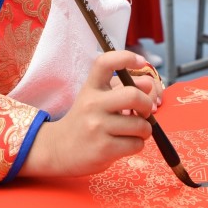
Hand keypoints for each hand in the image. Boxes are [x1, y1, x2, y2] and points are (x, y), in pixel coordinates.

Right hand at [19, 50, 153, 178]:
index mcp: (91, 87)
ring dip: (144, 130)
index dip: (126, 57)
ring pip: (140, 125)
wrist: (58, 149)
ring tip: (132, 131)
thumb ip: (121, 89)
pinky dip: (137, 144)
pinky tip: (124, 144)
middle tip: (144, 111)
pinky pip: (136, 144)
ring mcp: (97, 127)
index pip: (105, 62)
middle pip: (133, 95)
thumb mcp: (95, 99)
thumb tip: (149, 84)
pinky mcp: (104, 148)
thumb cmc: (83, 121)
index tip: (140, 62)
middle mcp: (92, 104)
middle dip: (147, 104)